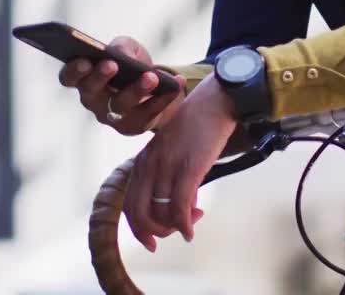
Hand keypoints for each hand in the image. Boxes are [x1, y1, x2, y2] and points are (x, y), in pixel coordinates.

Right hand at [56, 35, 186, 135]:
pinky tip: (177, 83)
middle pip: (90, 92)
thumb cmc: (133, 65)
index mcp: (85, 78)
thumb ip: (123, 47)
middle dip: (100, 78)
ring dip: (136, 90)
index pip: (69, 77)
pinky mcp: (135, 126)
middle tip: (113, 65)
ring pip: (120, 106)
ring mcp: (113, 117)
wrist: (157, 88)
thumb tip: (123, 56)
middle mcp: (94, 100)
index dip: (73, 70)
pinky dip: (164, 98)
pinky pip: (148, 114)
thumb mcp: (128, 48)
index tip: (84, 60)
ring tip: (151, 76)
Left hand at [124, 76, 238, 251]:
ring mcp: (167, 167)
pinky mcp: (187, 168)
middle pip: (140, 215)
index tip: (153, 242)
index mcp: (142, 162)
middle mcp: (149, 166)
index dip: (139, 229)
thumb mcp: (172, 150)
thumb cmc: (196, 125)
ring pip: (160, 215)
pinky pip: (179, 207)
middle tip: (178, 231)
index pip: (129, 206)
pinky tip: (193, 228)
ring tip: (194, 218)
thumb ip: (169, 176)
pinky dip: (185, 225)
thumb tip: (181, 209)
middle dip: (157, 232)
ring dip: (177, 226)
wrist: (215, 102)